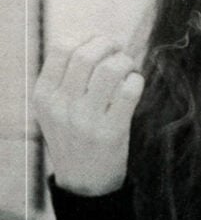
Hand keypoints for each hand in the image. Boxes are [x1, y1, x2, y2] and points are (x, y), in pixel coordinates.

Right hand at [33, 36, 143, 195]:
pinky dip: (137, 81)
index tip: (100, 40)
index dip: (86, 37)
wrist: (84, 182)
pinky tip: (135, 85)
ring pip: (109, 70)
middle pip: (87, 55)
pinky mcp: (111, 131)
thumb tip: (93, 40)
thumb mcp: (54, 109)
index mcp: (44, 95)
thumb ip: (65, 78)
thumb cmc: (74, 137)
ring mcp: (86, 119)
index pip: (61, 49)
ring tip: (129, 68)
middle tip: (119, 50)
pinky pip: (129, 91)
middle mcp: (61, 105)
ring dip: (125, 62)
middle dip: (109, 45)